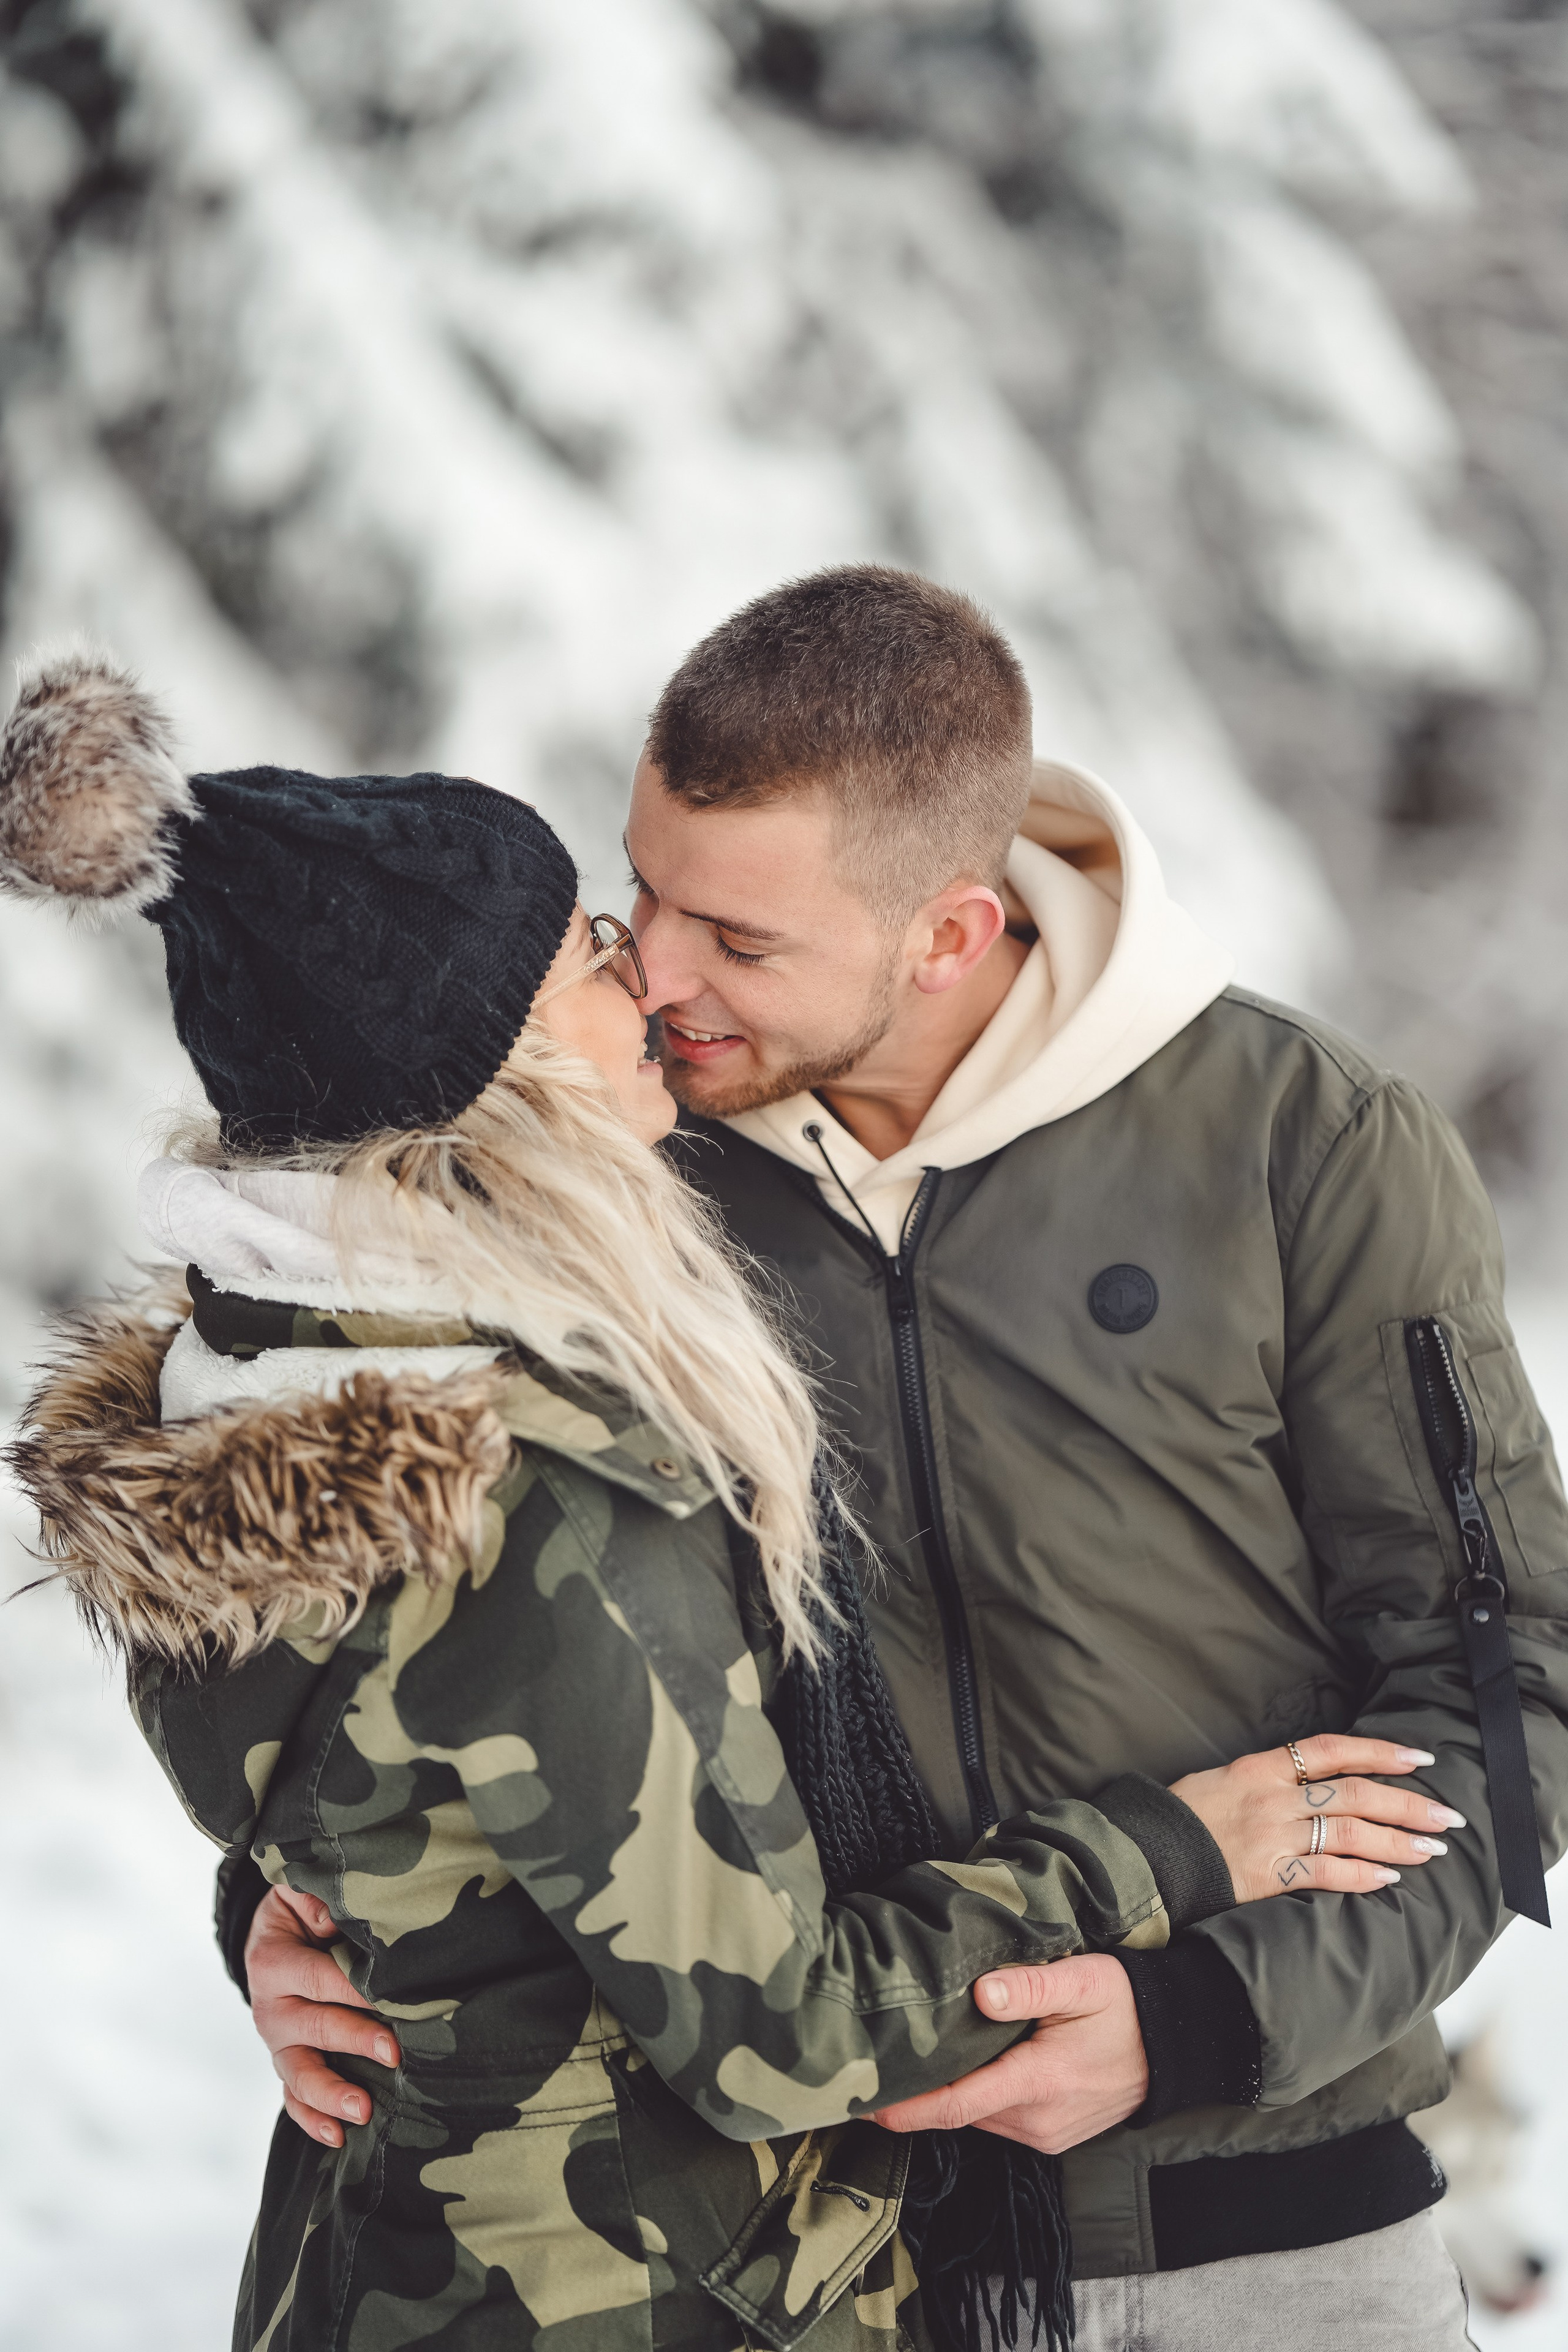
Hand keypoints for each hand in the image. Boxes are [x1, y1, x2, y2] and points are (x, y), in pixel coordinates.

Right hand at [245, 1885, 401, 2147]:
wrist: (269, 1934)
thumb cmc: (296, 1909)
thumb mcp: (295, 1890)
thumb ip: (311, 1897)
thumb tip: (330, 1920)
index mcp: (272, 1962)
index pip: (318, 1979)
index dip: (353, 1991)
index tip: (389, 2001)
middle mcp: (269, 2008)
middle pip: (313, 2029)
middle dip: (354, 2041)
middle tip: (392, 2052)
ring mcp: (277, 2041)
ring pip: (299, 2074)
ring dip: (330, 2095)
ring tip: (363, 2110)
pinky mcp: (285, 2060)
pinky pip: (292, 2097)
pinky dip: (312, 2119)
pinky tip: (337, 2136)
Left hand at [871, 1953, 1146, 2153]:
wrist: (1173, 2047)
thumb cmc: (1127, 2006)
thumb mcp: (1085, 1980)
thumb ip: (1032, 1985)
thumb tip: (983, 1992)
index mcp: (1041, 2083)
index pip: (957, 2104)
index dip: (906, 2107)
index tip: (863, 2099)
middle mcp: (1038, 2120)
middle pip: (958, 2110)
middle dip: (918, 2090)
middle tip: (876, 2057)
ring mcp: (1045, 2134)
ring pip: (976, 2115)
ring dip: (948, 2091)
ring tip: (913, 2055)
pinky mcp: (1049, 2134)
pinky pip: (997, 2117)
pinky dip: (975, 2095)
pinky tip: (964, 2063)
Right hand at [1170, 1733, 1464, 1902]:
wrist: (1144, 1853)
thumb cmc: (1180, 1817)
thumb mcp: (1222, 1779)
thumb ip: (1268, 1781)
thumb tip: (1314, 1785)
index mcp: (1262, 1766)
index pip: (1334, 1750)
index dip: (1381, 1751)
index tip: (1419, 1756)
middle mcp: (1273, 1797)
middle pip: (1356, 1793)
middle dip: (1407, 1803)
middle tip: (1446, 1815)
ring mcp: (1273, 1836)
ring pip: (1350, 1833)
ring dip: (1397, 1842)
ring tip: (1431, 1849)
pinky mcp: (1267, 1875)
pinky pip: (1326, 1873)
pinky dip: (1361, 1876)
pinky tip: (1388, 1879)